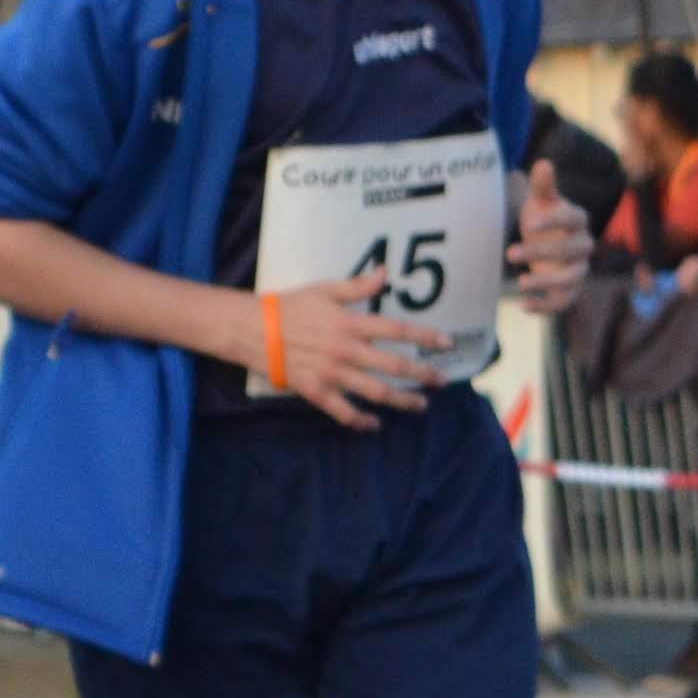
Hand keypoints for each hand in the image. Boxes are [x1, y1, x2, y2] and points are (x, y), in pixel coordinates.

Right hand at [263, 269, 440, 427]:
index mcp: (350, 323)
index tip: (446, 343)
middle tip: (442, 381)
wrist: (251, 329)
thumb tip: (385, 273)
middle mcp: (346, 350)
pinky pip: (344, 412)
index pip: (397, 330)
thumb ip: (357, 286)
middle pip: (394, 366)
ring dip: (402, 401)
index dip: (424, 336)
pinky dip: (361, 421)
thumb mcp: (324, 290)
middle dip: (422, 375)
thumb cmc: (288, 305)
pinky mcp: (316, 391)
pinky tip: (375, 424)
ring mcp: (332, 373)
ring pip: (376, 392)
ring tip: (420, 406)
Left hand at [510, 158, 587, 316]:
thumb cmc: (543, 217)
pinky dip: (546, 307)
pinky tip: (523, 305)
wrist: (545, 240)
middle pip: (570, 250)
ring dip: (547, 282)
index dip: (554, 221)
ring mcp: (579, 269)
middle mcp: (584, 245)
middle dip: (541, 253)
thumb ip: (543, 186)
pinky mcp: (570, 291)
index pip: (572, 219)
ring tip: (520, 282)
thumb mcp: (539, 201)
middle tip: (509, 253)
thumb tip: (544, 164)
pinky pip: (564, 302)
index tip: (529, 225)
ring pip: (571, 279)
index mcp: (578, 220)